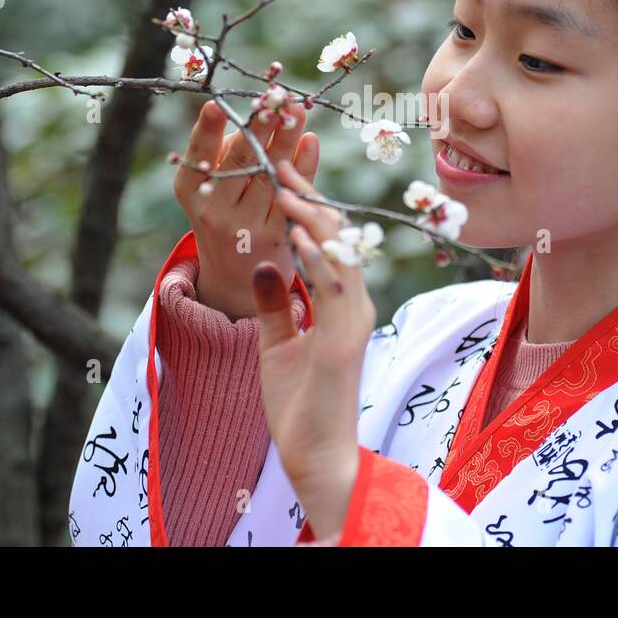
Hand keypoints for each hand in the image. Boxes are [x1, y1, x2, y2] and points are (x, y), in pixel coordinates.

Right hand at [173, 99, 318, 318]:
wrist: (235, 277)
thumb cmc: (226, 212)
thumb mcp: (212, 187)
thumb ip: (229, 154)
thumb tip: (262, 119)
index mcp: (191, 188)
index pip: (199, 155)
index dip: (207, 130)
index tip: (216, 105)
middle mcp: (213, 209)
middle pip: (241, 162)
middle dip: (260, 127)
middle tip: (276, 99)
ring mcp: (244, 226)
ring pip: (269, 176)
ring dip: (286, 139)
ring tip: (298, 110)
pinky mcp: (274, 238)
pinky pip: (292, 196)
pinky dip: (303, 167)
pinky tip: (310, 142)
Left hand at [251, 158, 373, 538]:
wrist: (316, 457)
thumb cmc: (300, 406)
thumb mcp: (277, 345)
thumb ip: (274, 305)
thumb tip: (263, 263)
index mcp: (340, 304)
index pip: (324, 242)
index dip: (305, 206)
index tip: (281, 172)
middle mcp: (353, 306)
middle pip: (336, 238)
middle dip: (309, 198)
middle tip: (282, 160)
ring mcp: (353, 322)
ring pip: (339, 254)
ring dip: (311, 218)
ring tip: (286, 185)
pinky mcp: (345, 341)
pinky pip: (334, 288)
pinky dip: (316, 257)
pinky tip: (296, 233)